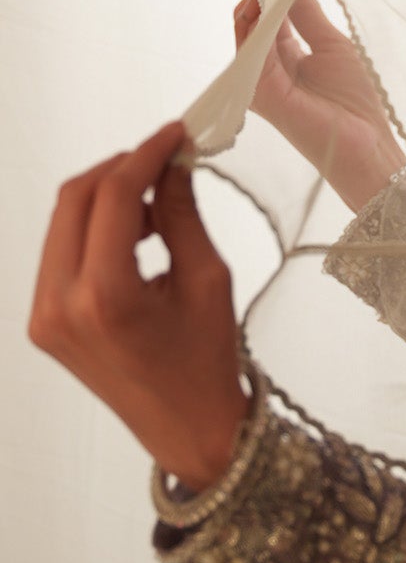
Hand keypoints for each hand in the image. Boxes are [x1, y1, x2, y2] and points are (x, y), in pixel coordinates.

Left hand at [28, 120, 251, 490]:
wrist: (186, 428)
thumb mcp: (206, 279)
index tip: (175, 134)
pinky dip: (94, 231)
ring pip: (62, 222)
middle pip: (75, 199)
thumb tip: (173, 162)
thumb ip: (180, 213)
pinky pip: (60, 253)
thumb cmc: (206, 362)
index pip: (113, 196)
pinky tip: (133, 238)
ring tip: (155, 207)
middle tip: (165, 159)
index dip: (146, 154)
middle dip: (121, 169)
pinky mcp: (42, 322)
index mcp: (105, 297)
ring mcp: (44, 316)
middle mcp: (61, 305)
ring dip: (106, 199)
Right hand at [234, 0, 405, 211]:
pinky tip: (275, 1)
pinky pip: (253, 49)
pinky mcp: (260, 93)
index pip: (267, 16)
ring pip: (246, 30)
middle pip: (251, 20)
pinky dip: (262, 22)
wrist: (366, 147)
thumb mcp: (331, 45)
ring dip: (260, 0)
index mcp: (280, 59)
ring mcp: (257, 82)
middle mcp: (263, 70)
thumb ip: (308, 15)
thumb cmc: (353, 103)